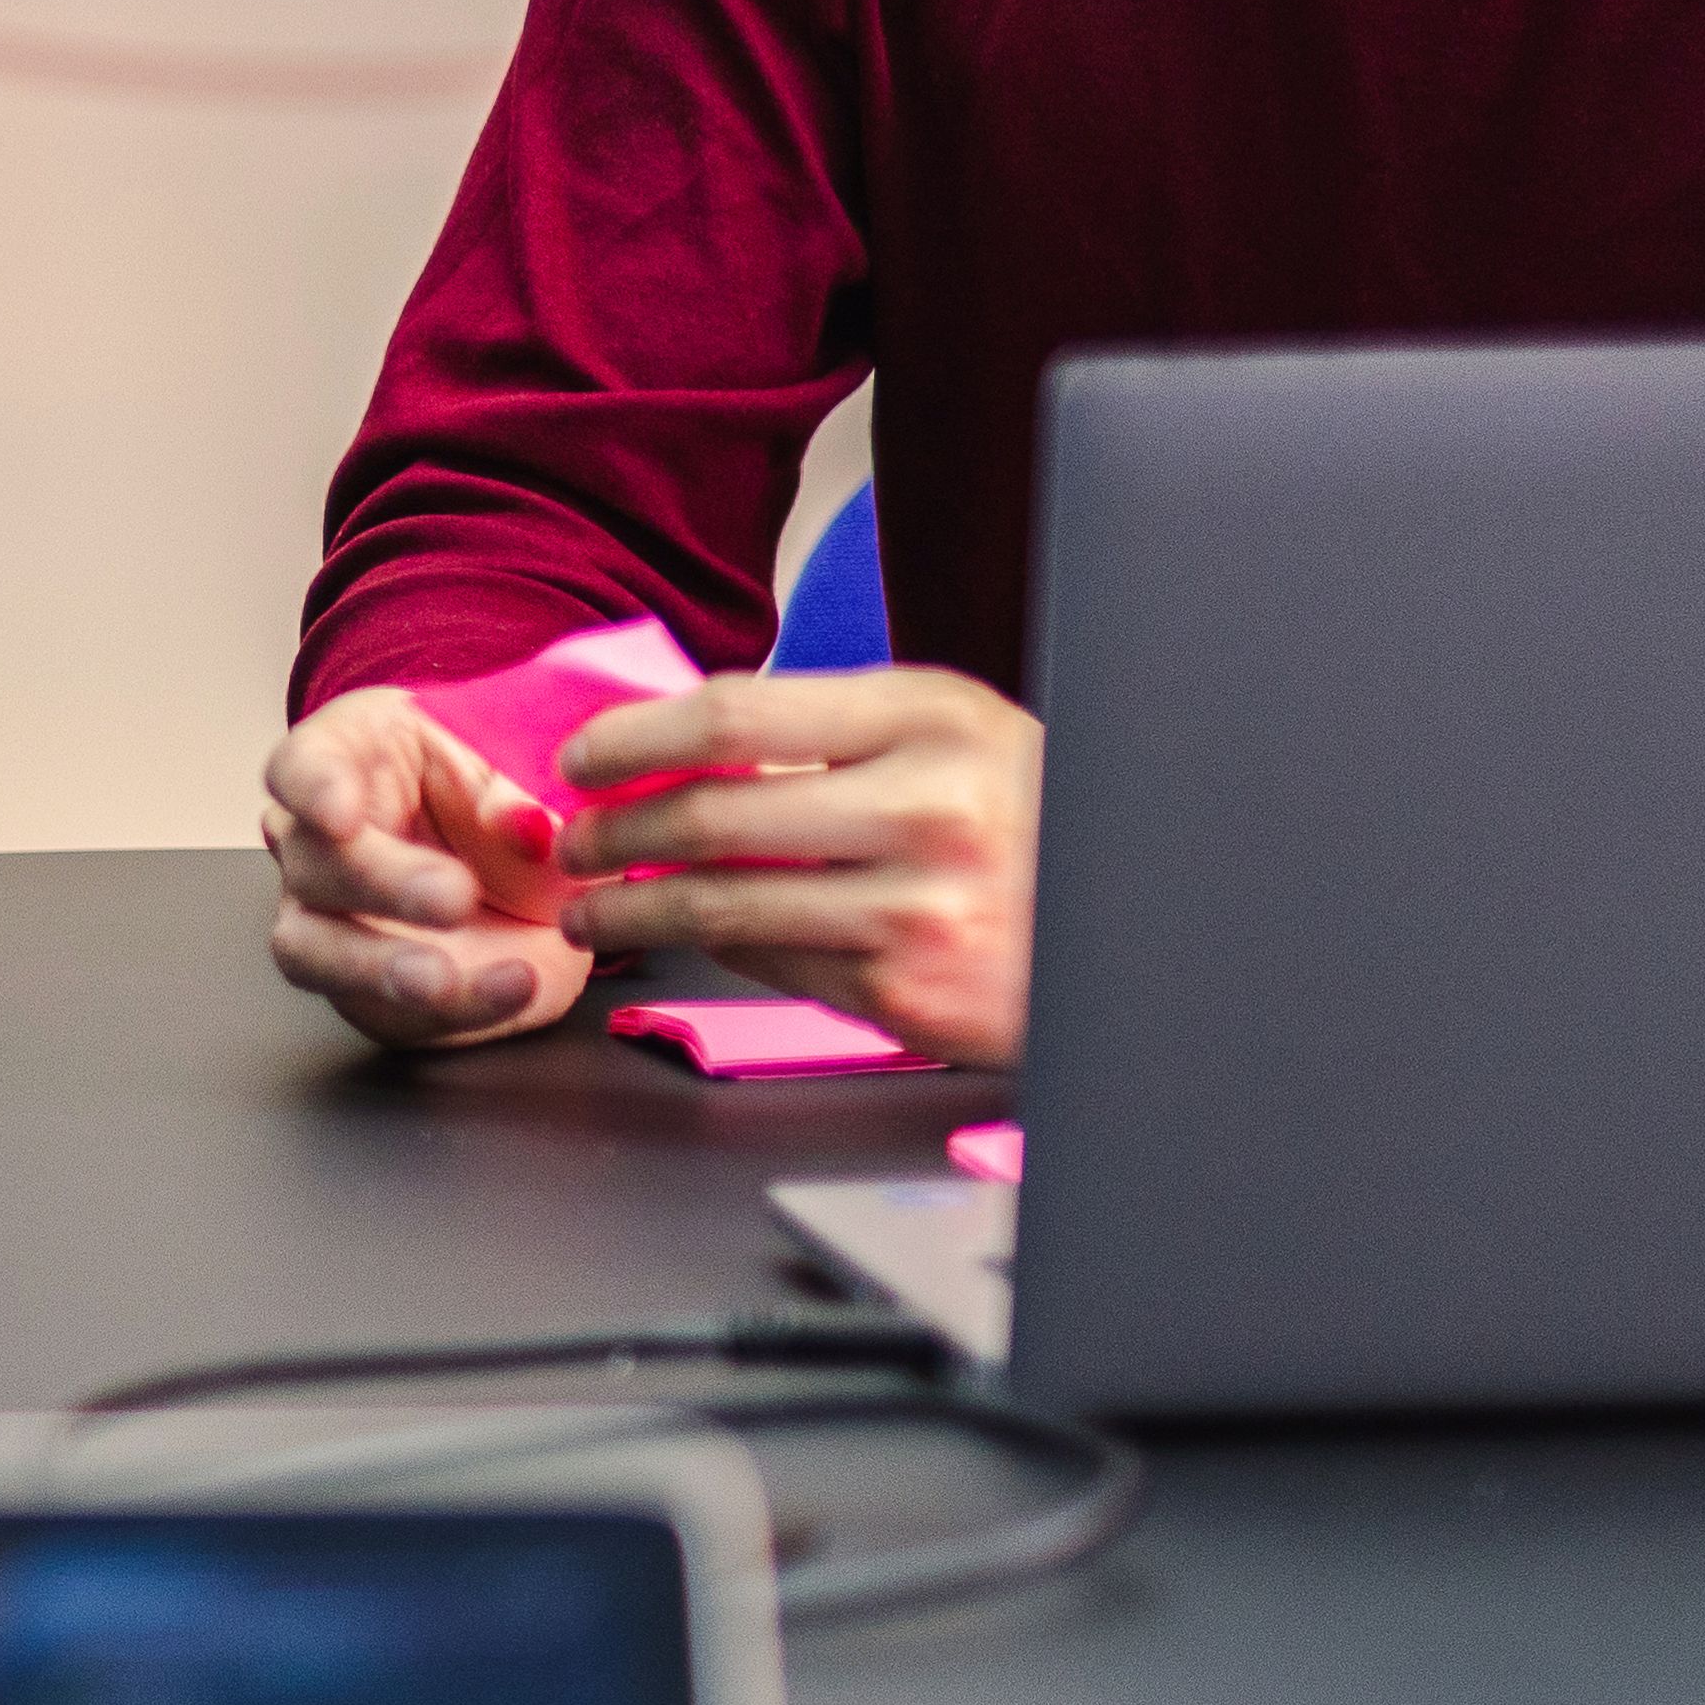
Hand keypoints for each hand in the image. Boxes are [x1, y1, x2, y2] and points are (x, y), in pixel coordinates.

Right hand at [260, 684, 595, 1051]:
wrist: (540, 877)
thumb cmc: (502, 798)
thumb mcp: (524, 768)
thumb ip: (518, 791)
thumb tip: (521, 825)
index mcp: (351, 757)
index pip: (301, 765)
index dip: (313, 788)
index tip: (341, 810)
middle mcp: (320, 841)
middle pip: (311, 864)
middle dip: (378, 882)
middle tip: (452, 894)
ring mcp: (330, 921)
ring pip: (309, 949)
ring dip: (375, 965)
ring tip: (443, 976)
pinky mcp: (363, 991)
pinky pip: (387, 1010)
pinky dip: (457, 1004)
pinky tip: (513, 985)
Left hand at [529, 664, 1040, 1066]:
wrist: (1130, 924)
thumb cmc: (1020, 817)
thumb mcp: (949, 739)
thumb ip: (829, 732)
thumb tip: (675, 741)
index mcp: (930, 718)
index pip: (733, 715)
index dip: (633, 739)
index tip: (583, 760)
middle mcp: (929, 806)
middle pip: (709, 815)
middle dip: (612, 832)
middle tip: (574, 841)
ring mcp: (920, 905)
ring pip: (721, 904)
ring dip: (631, 908)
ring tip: (592, 906)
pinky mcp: (910, 989)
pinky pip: (769, 962)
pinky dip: (711, 949)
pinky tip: (682, 939)